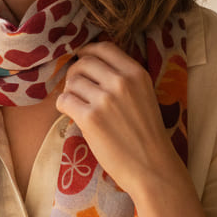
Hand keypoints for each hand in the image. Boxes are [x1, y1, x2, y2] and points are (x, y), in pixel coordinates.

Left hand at [55, 41, 188, 201]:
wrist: (153, 168)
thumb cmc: (146, 135)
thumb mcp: (144, 96)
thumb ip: (123, 78)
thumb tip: (90, 64)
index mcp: (137, 74)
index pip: (104, 48)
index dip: (88, 52)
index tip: (82, 58)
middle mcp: (121, 82)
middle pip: (83, 63)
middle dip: (75, 74)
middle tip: (77, 89)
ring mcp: (105, 100)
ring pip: (71, 82)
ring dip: (70, 92)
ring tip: (79, 106)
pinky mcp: (90, 118)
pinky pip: (63, 100)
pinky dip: (63, 107)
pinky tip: (73, 115)